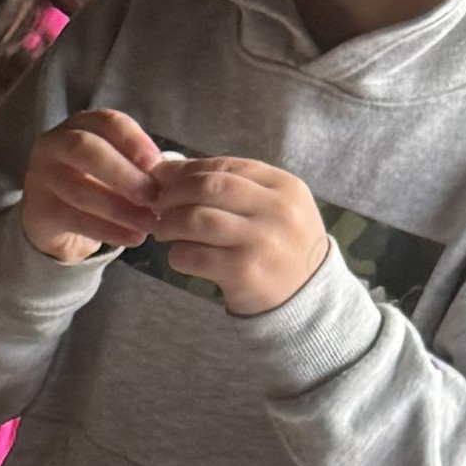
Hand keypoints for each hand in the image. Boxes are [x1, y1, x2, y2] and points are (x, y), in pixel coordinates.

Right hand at [18, 108, 165, 266]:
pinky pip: (76, 219)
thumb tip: (168, 179)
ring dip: (121, 209)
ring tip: (149, 223)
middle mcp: (54, 144)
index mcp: (79, 125)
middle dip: (123, 173)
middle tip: (153, 196)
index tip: (157, 164)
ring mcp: (42, 177)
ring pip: (81, 190)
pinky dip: (109, 231)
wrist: (52, 218)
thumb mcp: (114, 166)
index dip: (135, 141)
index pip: (108, 122)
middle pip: (86, 149)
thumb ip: (138, 166)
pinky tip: (133, 238)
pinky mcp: (39, 210)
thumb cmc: (93, 183)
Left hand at [144, 156, 328, 318]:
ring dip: (170, 223)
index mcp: (285, 186)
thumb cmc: (281, 246)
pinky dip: (177, 254)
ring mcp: (261, 241)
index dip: (187, 169)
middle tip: (158, 204)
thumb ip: (234, 186)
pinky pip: (195, 255)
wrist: (307, 298)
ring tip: (165, 231)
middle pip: (209, 187)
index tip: (164, 177)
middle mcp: (277, 210)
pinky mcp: (244, 272)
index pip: (226, 166)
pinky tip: (180, 256)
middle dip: (174, 193)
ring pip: (197, 219)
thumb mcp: (274, 207)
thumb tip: (172, 169)